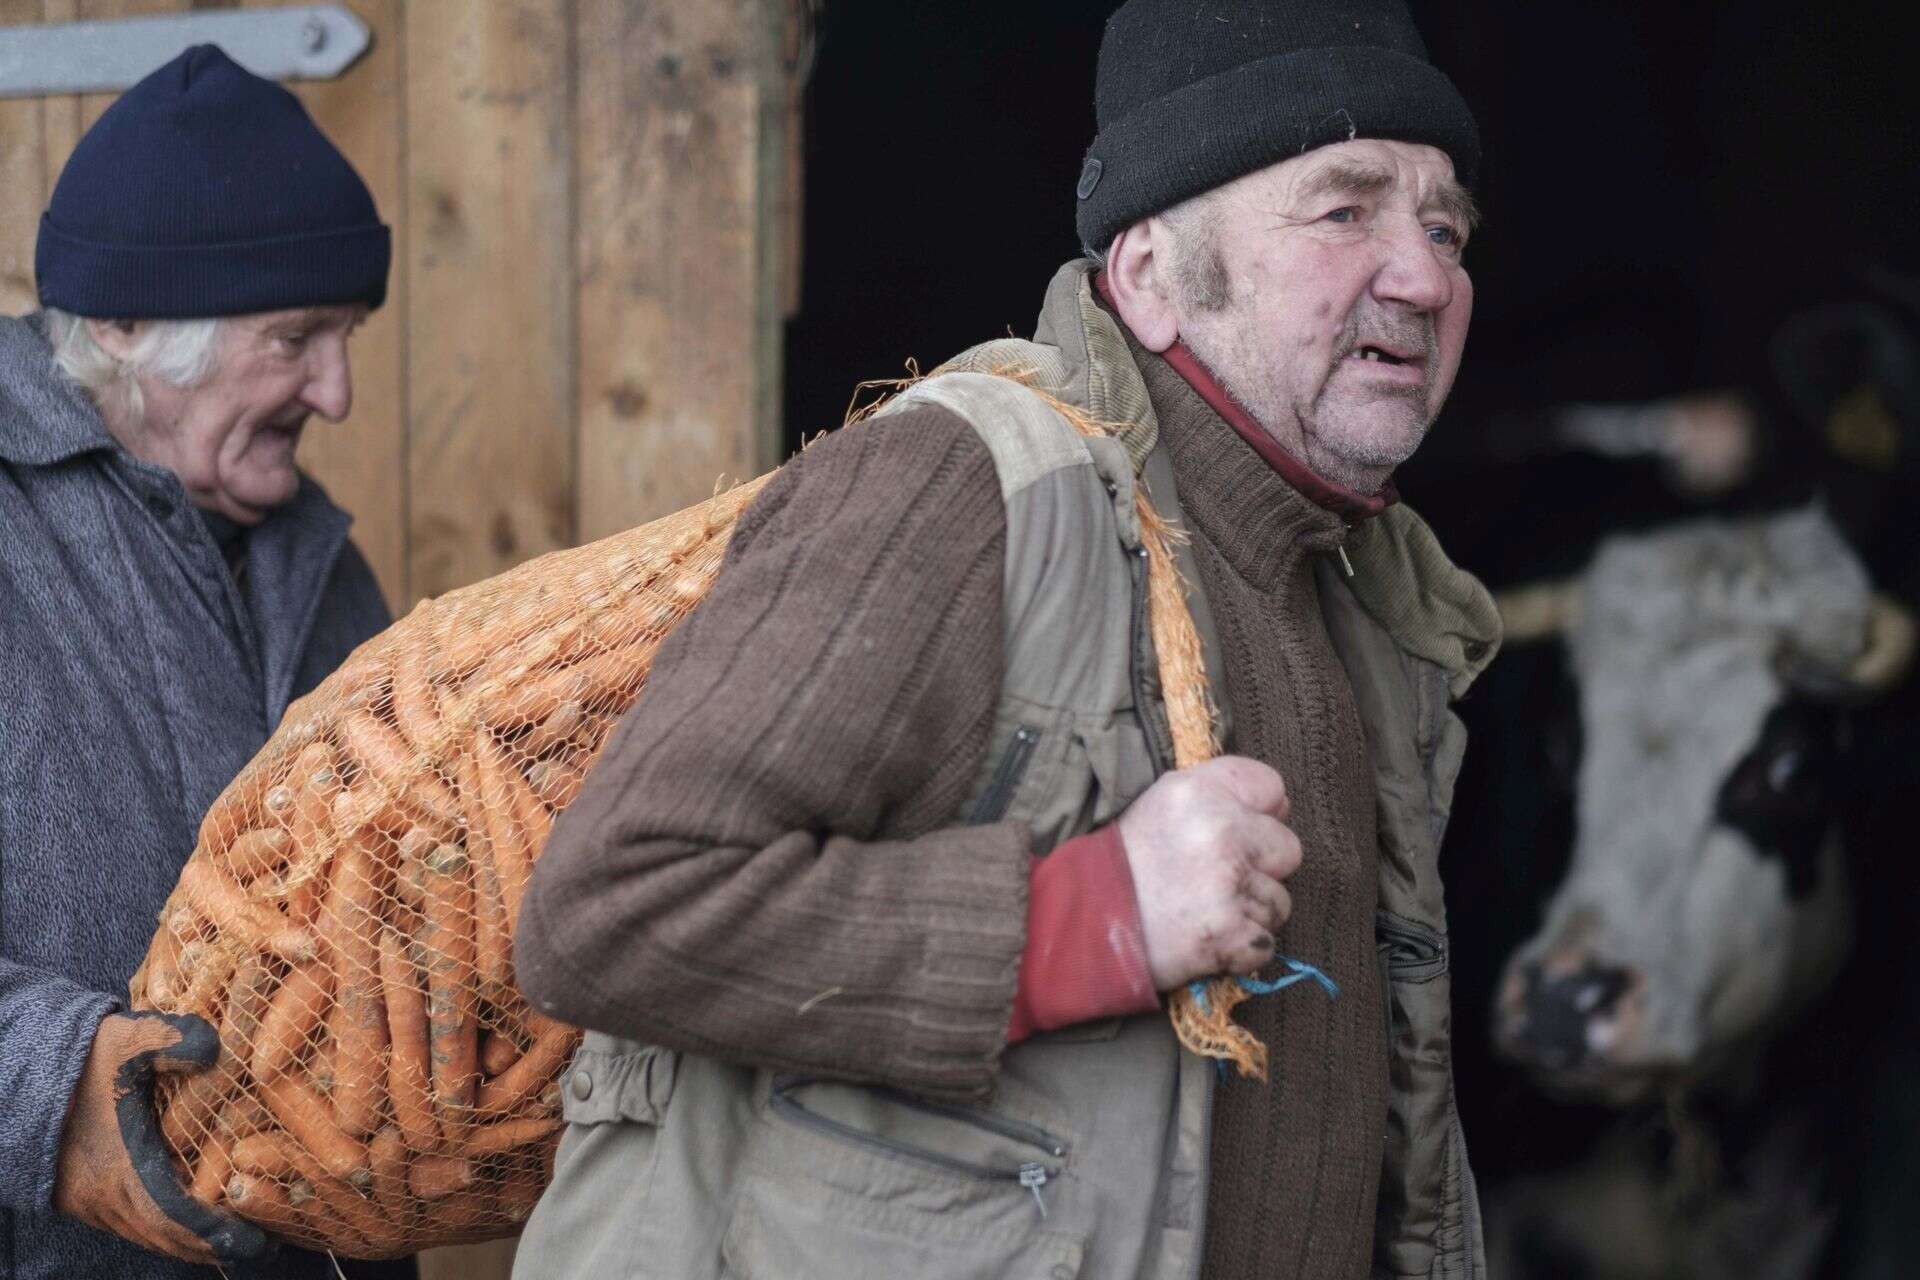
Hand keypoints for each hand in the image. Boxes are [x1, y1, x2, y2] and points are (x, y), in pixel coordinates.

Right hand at [53, 1011, 270, 1265]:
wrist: (18, 1074)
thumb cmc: (79, 1059)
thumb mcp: (128, 1038)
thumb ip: (173, 1038)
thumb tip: (215, 1049)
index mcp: (119, 1170)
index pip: (175, 1218)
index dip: (216, 1233)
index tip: (257, 1241)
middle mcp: (104, 1198)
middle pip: (166, 1238)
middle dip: (214, 1247)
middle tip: (261, 1248)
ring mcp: (91, 1201)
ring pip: (148, 1235)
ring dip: (190, 1242)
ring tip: (236, 1243)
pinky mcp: (84, 1196)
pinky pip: (131, 1224)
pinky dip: (166, 1230)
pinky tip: (190, 1222)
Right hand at [1116, 756, 1302, 990]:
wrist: (1082, 925)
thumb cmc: (1123, 864)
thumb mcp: (1159, 805)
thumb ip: (1214, 796)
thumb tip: (1278, 805)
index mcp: (1201, 791)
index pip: (1272, 787)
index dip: (1263, 813)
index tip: (1244, 832)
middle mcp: (1221, 831)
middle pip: (1288, 848)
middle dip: (1262, 868)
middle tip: (1219, 880)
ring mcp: (1228, 884)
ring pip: (1279, 901)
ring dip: (1250, 912)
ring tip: (1204, 911)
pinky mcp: (1231, 933)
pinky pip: (1266, 942)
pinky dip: (1242, 948)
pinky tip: (1208, 938)